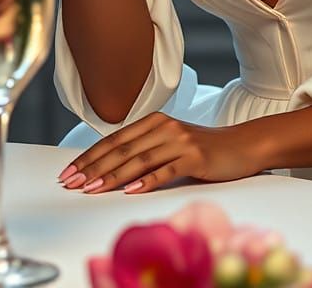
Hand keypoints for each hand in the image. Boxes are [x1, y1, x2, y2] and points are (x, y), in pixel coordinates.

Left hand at [56, 112, 264, 194]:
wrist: (242, 145)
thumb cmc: (203, 149)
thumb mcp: (170, 142)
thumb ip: (145, 149)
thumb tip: (108, 168)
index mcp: (155, 121)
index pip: (115, 140)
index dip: (90, 156)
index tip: (69, 172)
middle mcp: (165, 127)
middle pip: (122, 149)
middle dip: (93, 167)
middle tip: (72, 183)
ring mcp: (180, 141)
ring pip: (139, 159)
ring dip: (113, 176)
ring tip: (93, 190)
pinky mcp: (195, 156)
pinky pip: (166, 170)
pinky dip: (146, 181)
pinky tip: (130, 190)